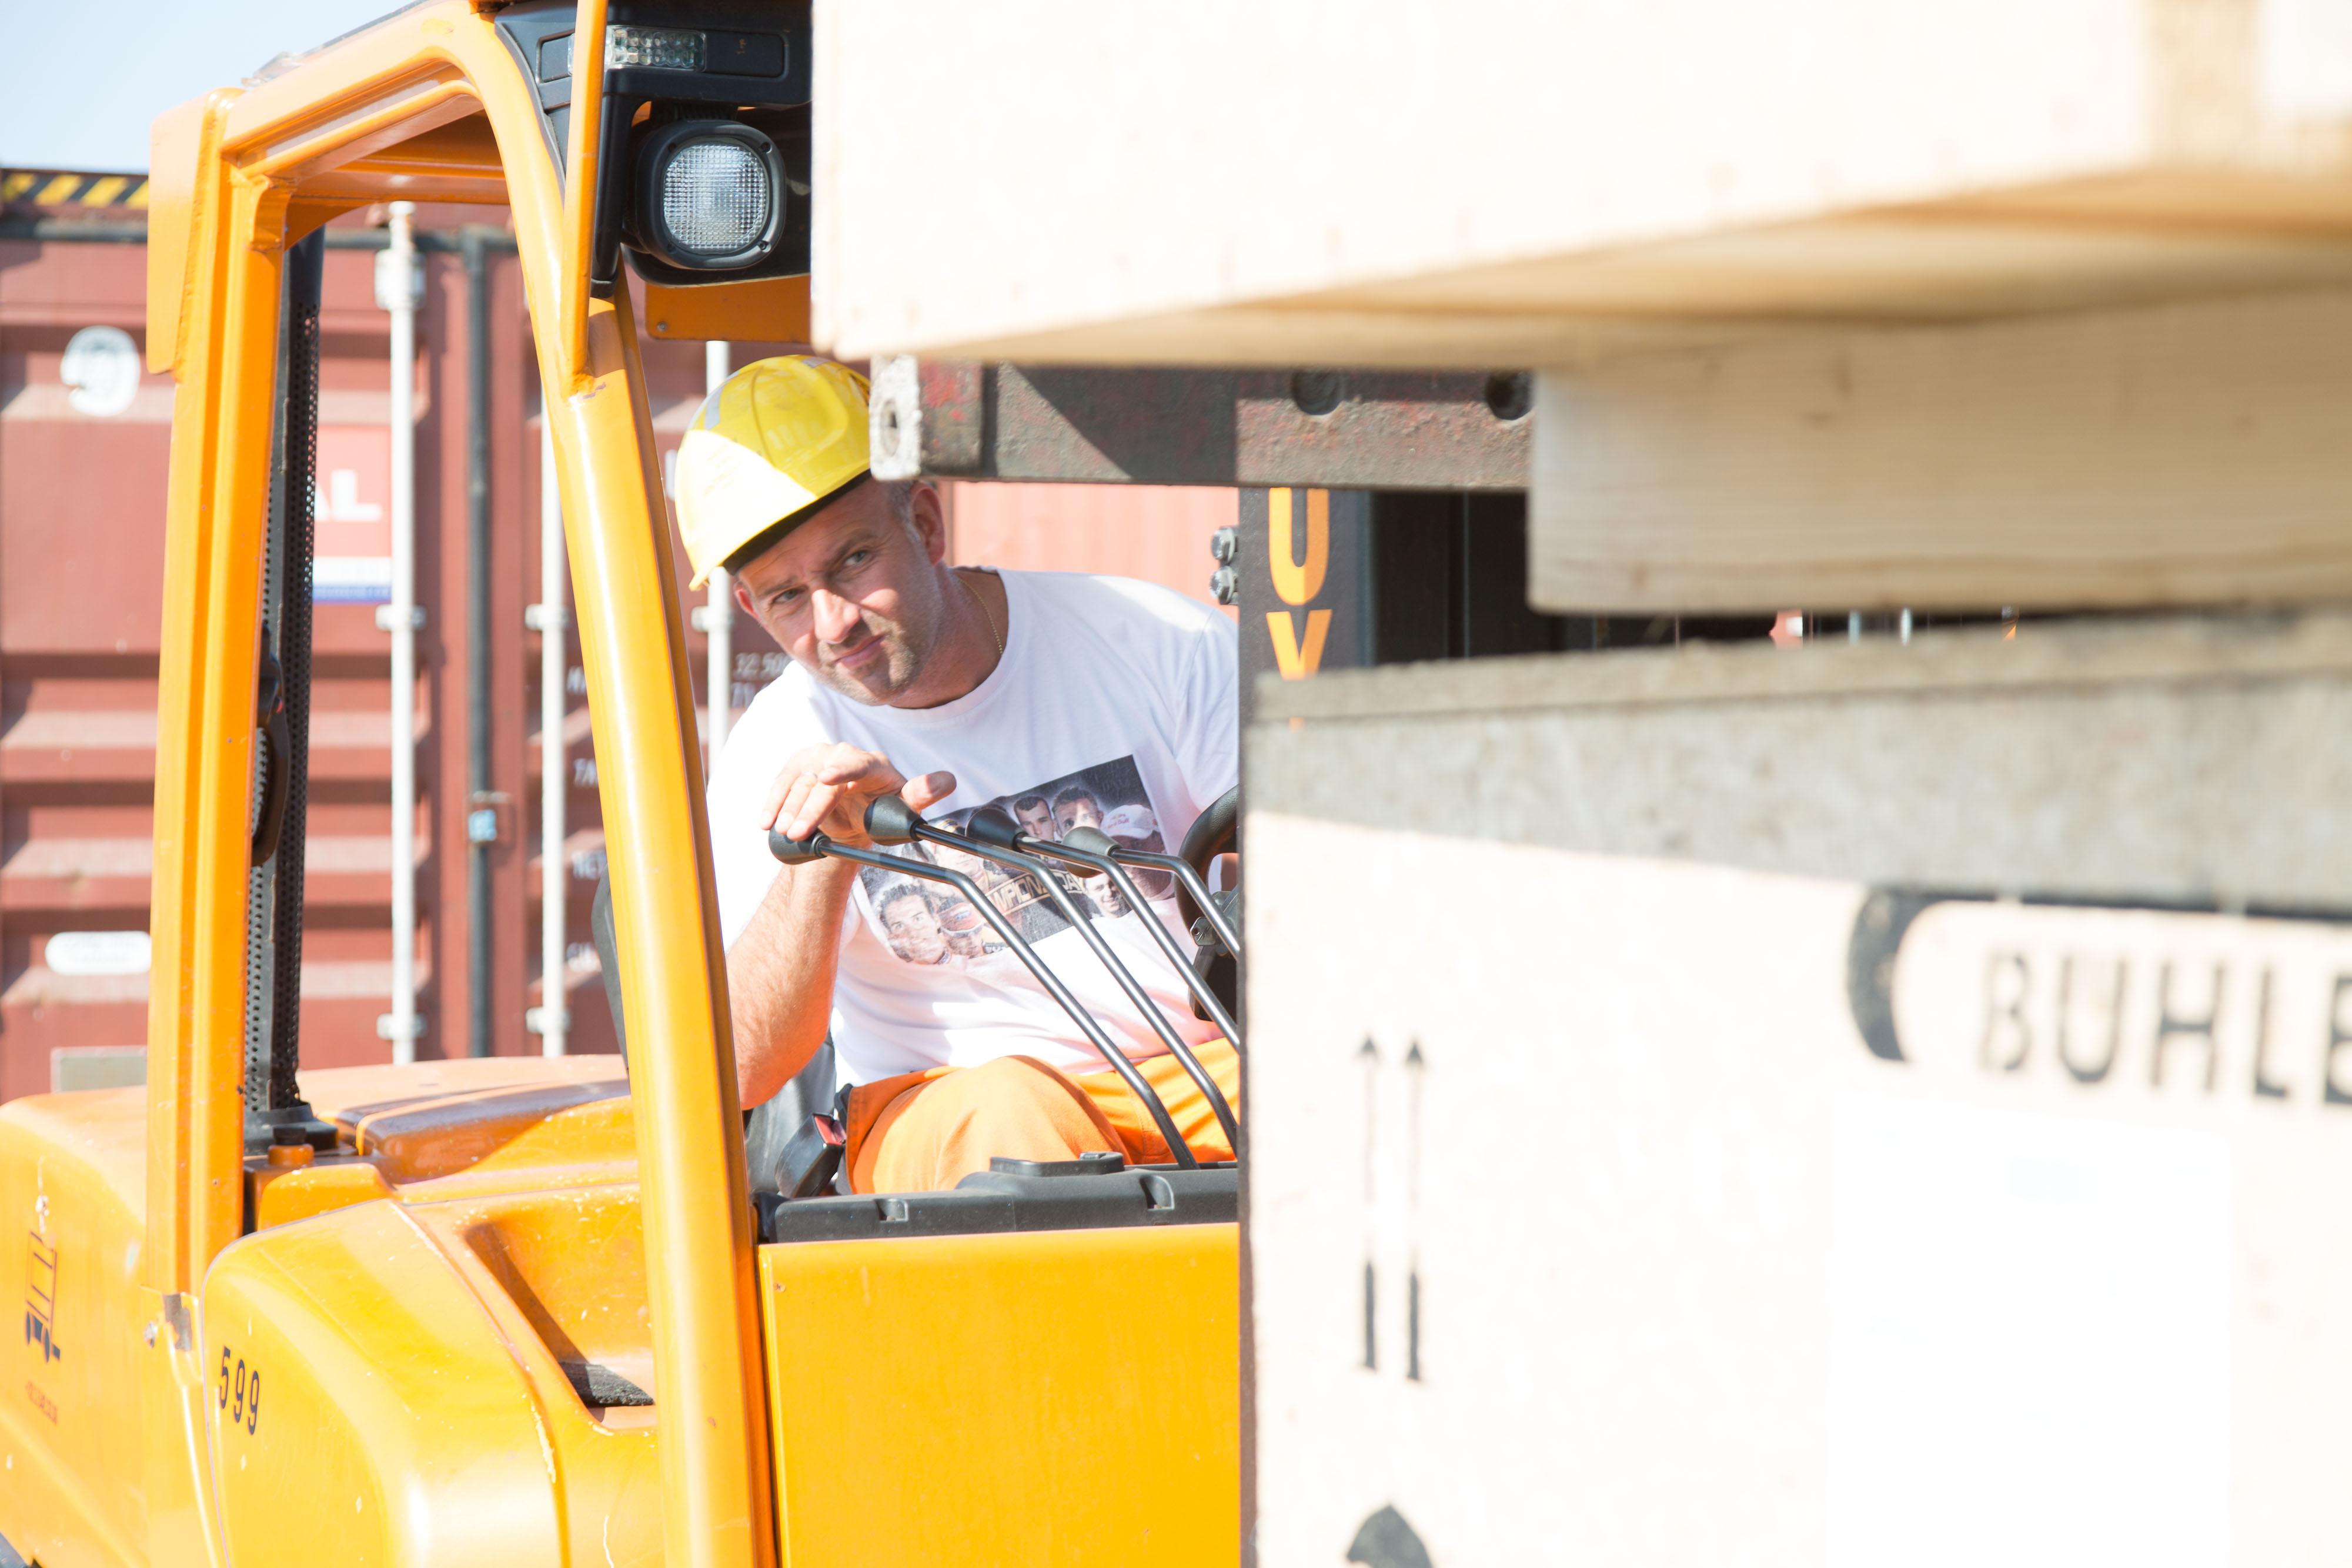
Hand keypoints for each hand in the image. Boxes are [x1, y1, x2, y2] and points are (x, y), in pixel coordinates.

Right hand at [761, 743, 954, 846]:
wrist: (855, 816)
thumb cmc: (882, 812)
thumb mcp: (902, 809)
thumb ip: (921, 796)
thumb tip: (947, 781)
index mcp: (874, 765)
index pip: (858, 763)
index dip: (842, 769)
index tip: (827, 778)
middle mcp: (844, 755)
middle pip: (822, 779)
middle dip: (810, 808)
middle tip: (799, 833)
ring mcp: (818, 758)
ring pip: (799, 782)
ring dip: (787, 809)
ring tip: (784, 833)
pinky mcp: (798, 766)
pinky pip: (782, 782)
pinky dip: (772, 802)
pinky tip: (764, 822)